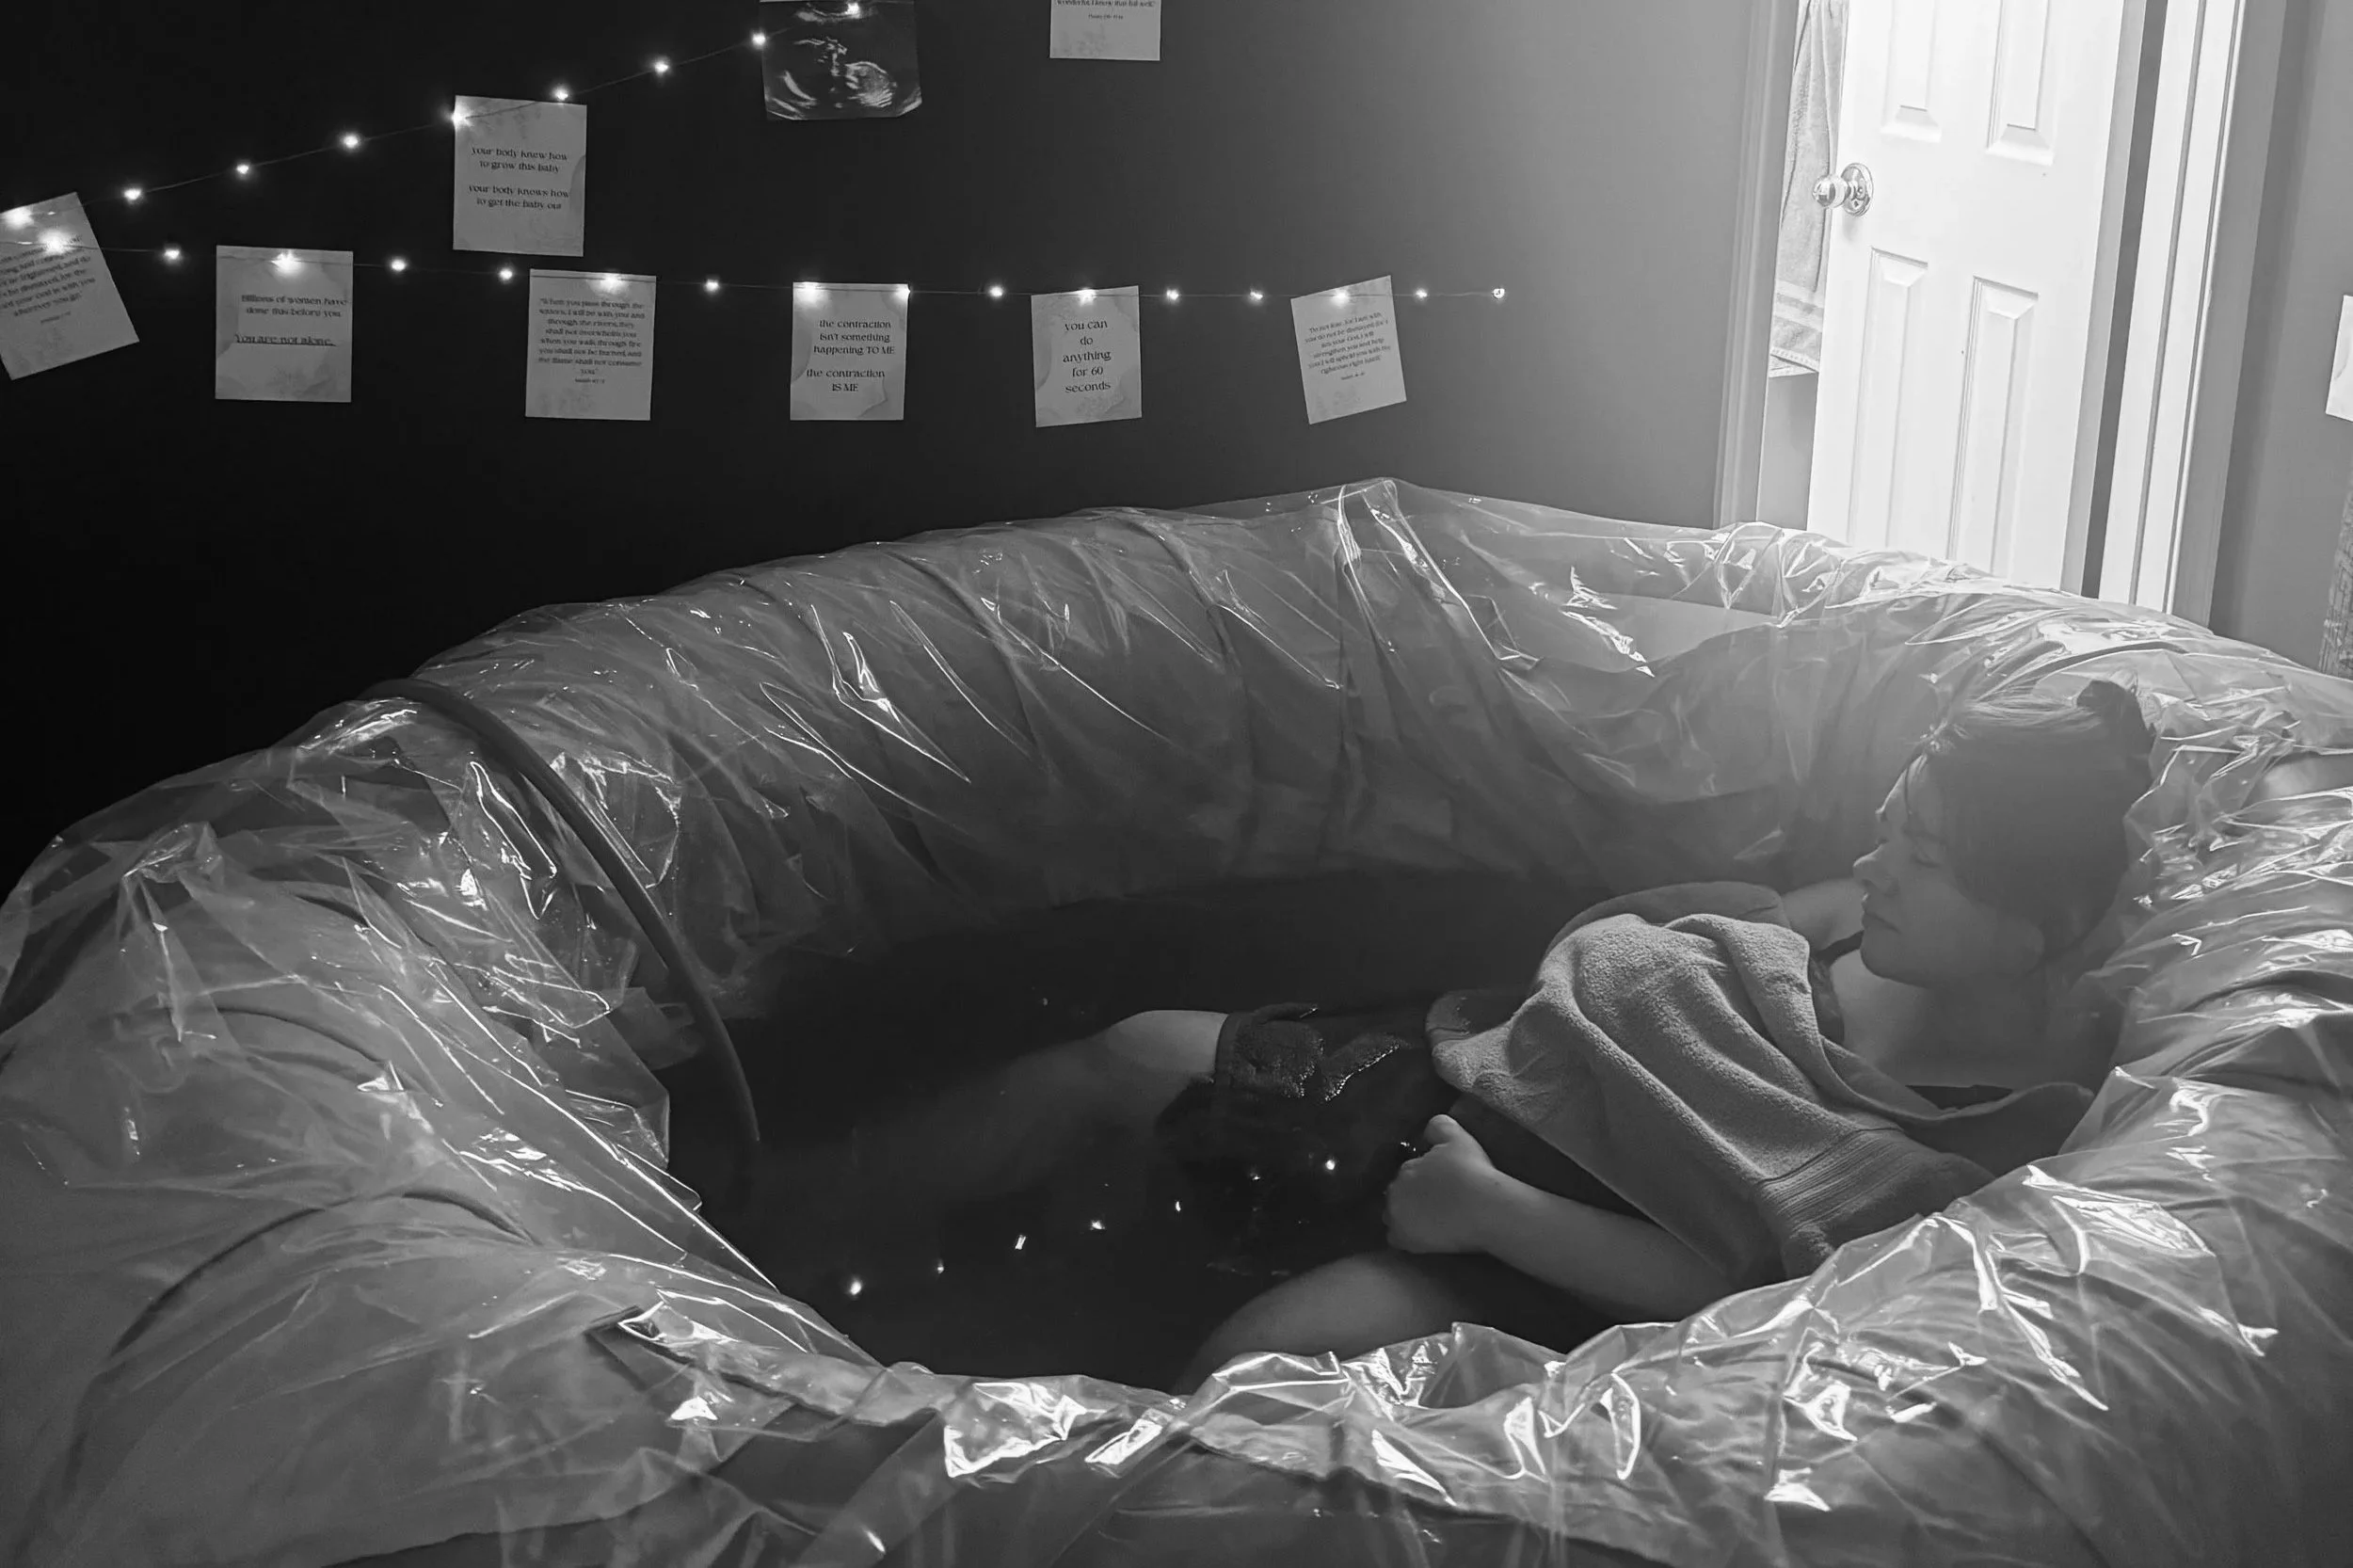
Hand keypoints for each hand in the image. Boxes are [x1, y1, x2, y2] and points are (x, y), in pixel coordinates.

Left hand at [1383, 1114, 1508, 1254]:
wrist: (1484, 1208)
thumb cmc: (1472, 1171)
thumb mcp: (1458, 1138)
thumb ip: (1438, 1127)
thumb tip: (1427, 1130)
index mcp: (1406, 1167)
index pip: (1408, 1173)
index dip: (1424, 1179)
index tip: (1441, 1185)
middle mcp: (1395, 1190)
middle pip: (1399, 1194)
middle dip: (1413, 1196)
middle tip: (1438, 1203)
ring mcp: (1397, 1216)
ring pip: (1394, 1216)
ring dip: (1407, 1216)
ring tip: (1431, 1221)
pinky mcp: (1404, 1239)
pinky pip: (1396, 1239)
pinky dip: (1407, 1237)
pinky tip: (1425, 1237)